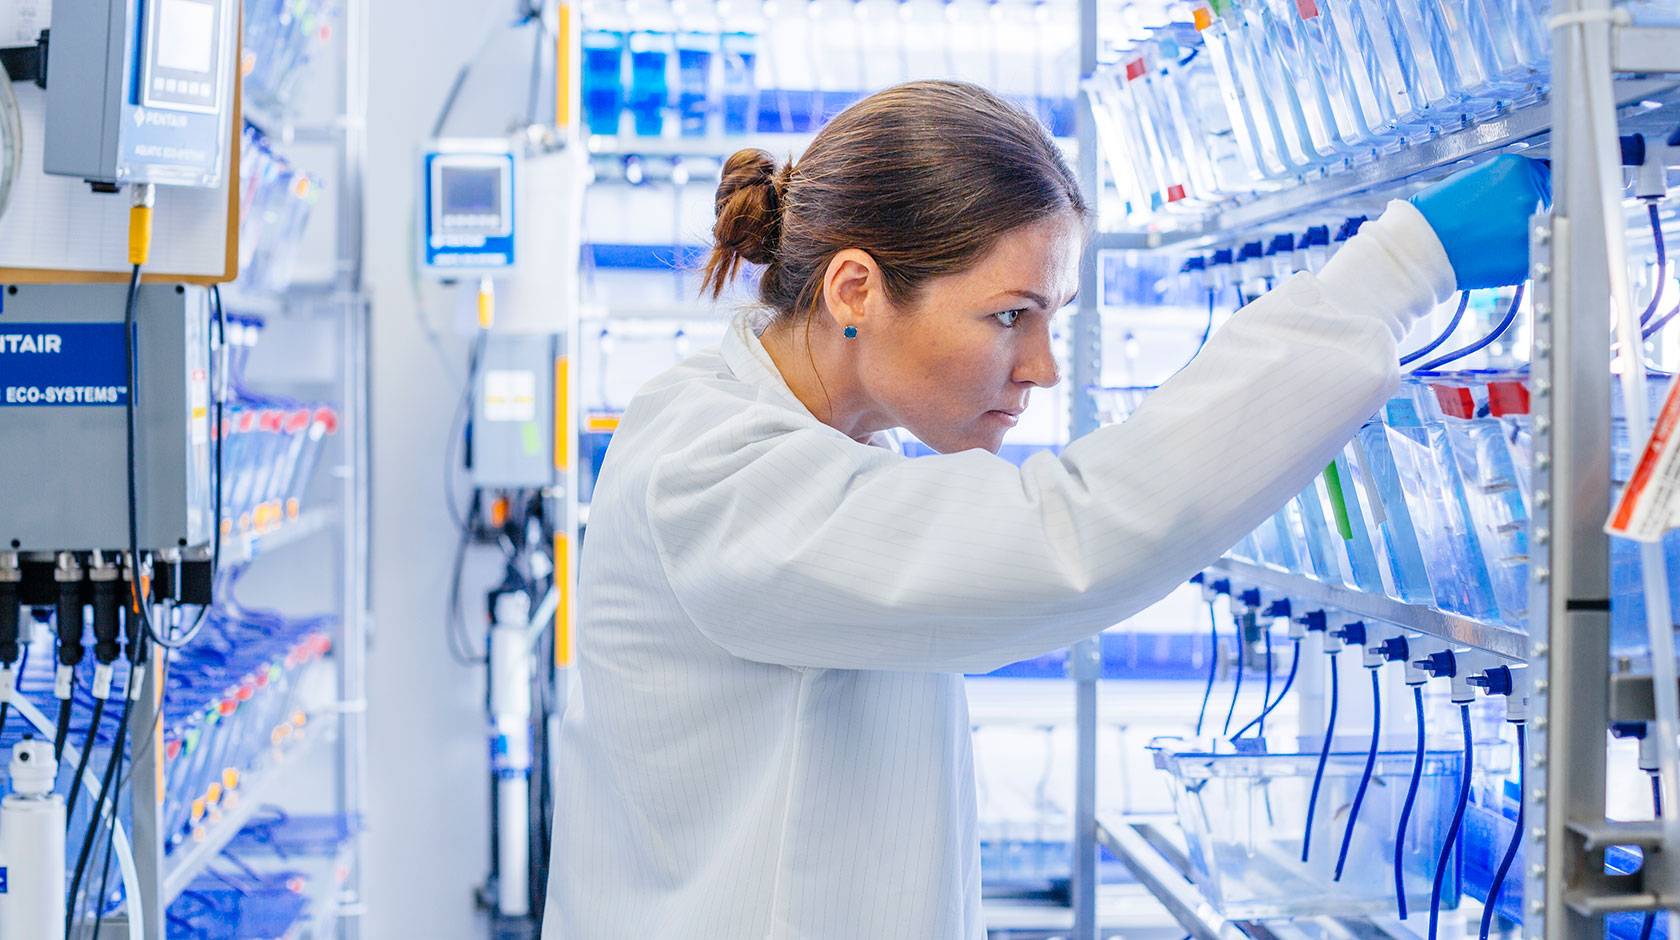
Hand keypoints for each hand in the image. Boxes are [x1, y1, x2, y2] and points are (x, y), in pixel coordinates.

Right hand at [1409, 154, 1551, 289]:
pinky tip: (1489, 251)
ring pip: (1537, 229)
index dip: (1530, 187)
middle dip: (1524, 210)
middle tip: (1494, 220)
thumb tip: (1525, 189)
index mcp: (1516, 169)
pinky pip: (1528, 254)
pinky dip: (1514, 256)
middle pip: (1543, 201)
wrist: (1419, 247)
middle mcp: (1529, 195)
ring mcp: (1529, 227)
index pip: (1544, 174)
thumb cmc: (1435, 215)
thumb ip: (1505, 181)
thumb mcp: (1472, 179)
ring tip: (1487, 237)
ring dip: (1520, 234)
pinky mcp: (1525, 258)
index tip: (1518, 197)